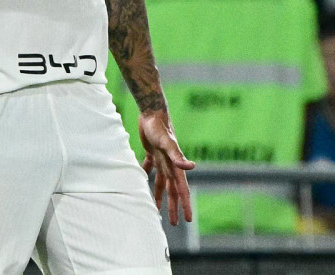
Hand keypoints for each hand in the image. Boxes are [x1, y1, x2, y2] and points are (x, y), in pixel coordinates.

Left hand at [138, 110, 195, 224]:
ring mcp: (161, 159)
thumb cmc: (159, 127)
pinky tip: (143, 184)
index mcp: (175, 165)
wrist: (151, 112)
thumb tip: (192, 167)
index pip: (182, 189)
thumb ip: (178, 156)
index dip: (185, 204)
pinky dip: (148, 177)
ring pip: (162, 183)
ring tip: (158, 210)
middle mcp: (170, 164)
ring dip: (161, 196)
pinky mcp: (152, 153)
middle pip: (173, 190)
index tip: (188, 219)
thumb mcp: (168, 143)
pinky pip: (150, 169)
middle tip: (174, 223)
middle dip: (174, 206)